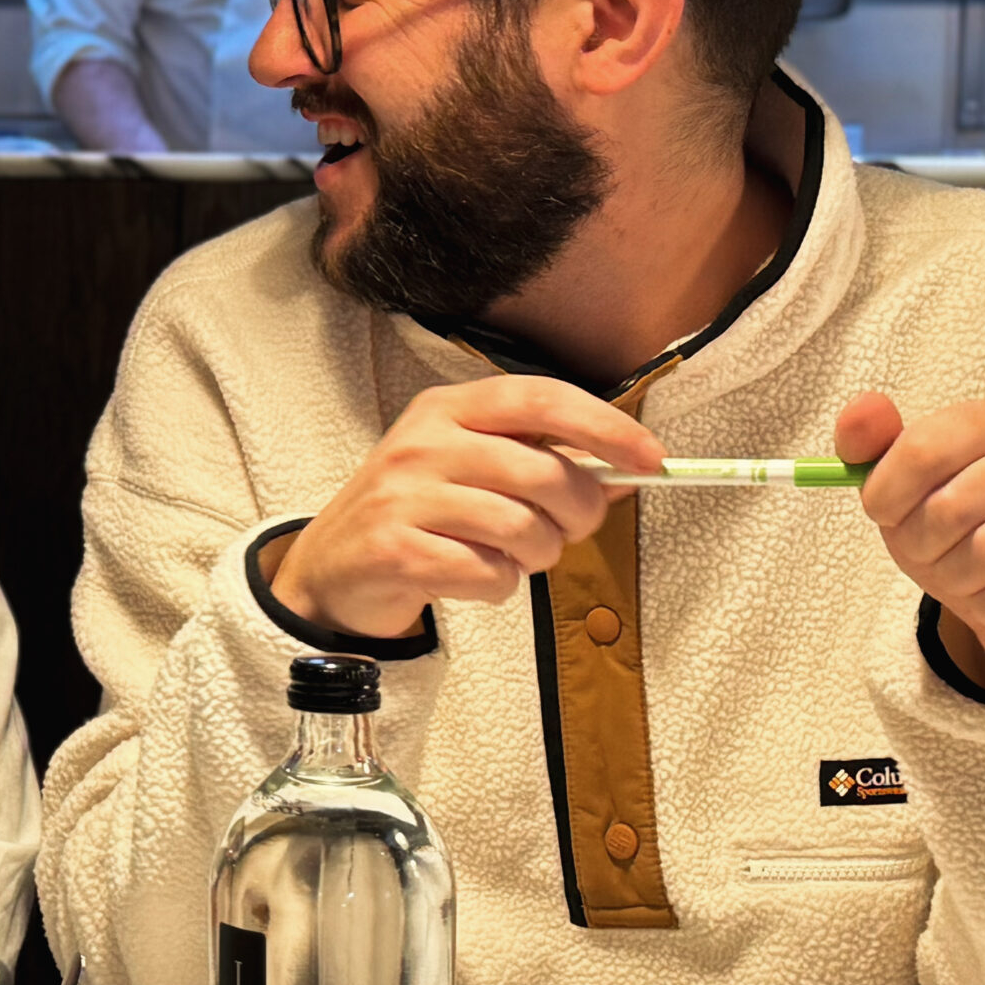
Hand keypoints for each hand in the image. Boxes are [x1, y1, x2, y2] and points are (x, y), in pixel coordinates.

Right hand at [268, 375, 667, 639]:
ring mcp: (405, 496)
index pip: (540, 399)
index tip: (651, 458)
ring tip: (515, 557)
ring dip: (538, 555)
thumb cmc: (419, 511)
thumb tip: (628, 470)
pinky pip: (488, 573)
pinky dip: (498, 585)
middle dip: (579, 511)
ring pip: (522, 528)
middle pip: (542, 472)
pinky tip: (476, 578)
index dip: (604, 427)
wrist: (333, 567)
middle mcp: (423, 442)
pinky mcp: (397, 550)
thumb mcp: (471, 467)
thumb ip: (543, 461)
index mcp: (448, 407)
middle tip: (572, 530)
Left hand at [840, 392, 984, 690]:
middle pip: (952, 506)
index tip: (881, 513)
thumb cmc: (965, 532)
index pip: (925, 447)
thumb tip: (860, 409)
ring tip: (965, 578)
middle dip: (920, 545)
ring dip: (957, 580)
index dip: (886, 493)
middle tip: (926, 555)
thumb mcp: (909, 489)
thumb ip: (873, 445)